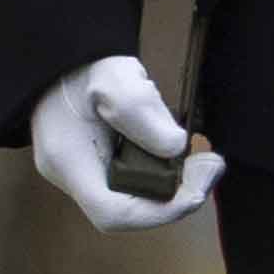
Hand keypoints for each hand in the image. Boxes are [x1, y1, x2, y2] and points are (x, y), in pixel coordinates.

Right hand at [23, 55, 218, 236]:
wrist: (64, 59)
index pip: (113, 214)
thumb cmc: (84, 66)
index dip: (159, 213)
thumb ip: (144, 111)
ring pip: (131, 197)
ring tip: (203, 160)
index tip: (197, 188)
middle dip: (172, 197)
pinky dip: (160, 171)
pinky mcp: (96, 163)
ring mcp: (81, 171)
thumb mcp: (115, 79)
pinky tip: (180, 152)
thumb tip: (176, 147)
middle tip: (209, 165)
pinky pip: (131, 180)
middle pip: (126, 211)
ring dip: (170, 184)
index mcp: (69, 162)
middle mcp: (71, 175)